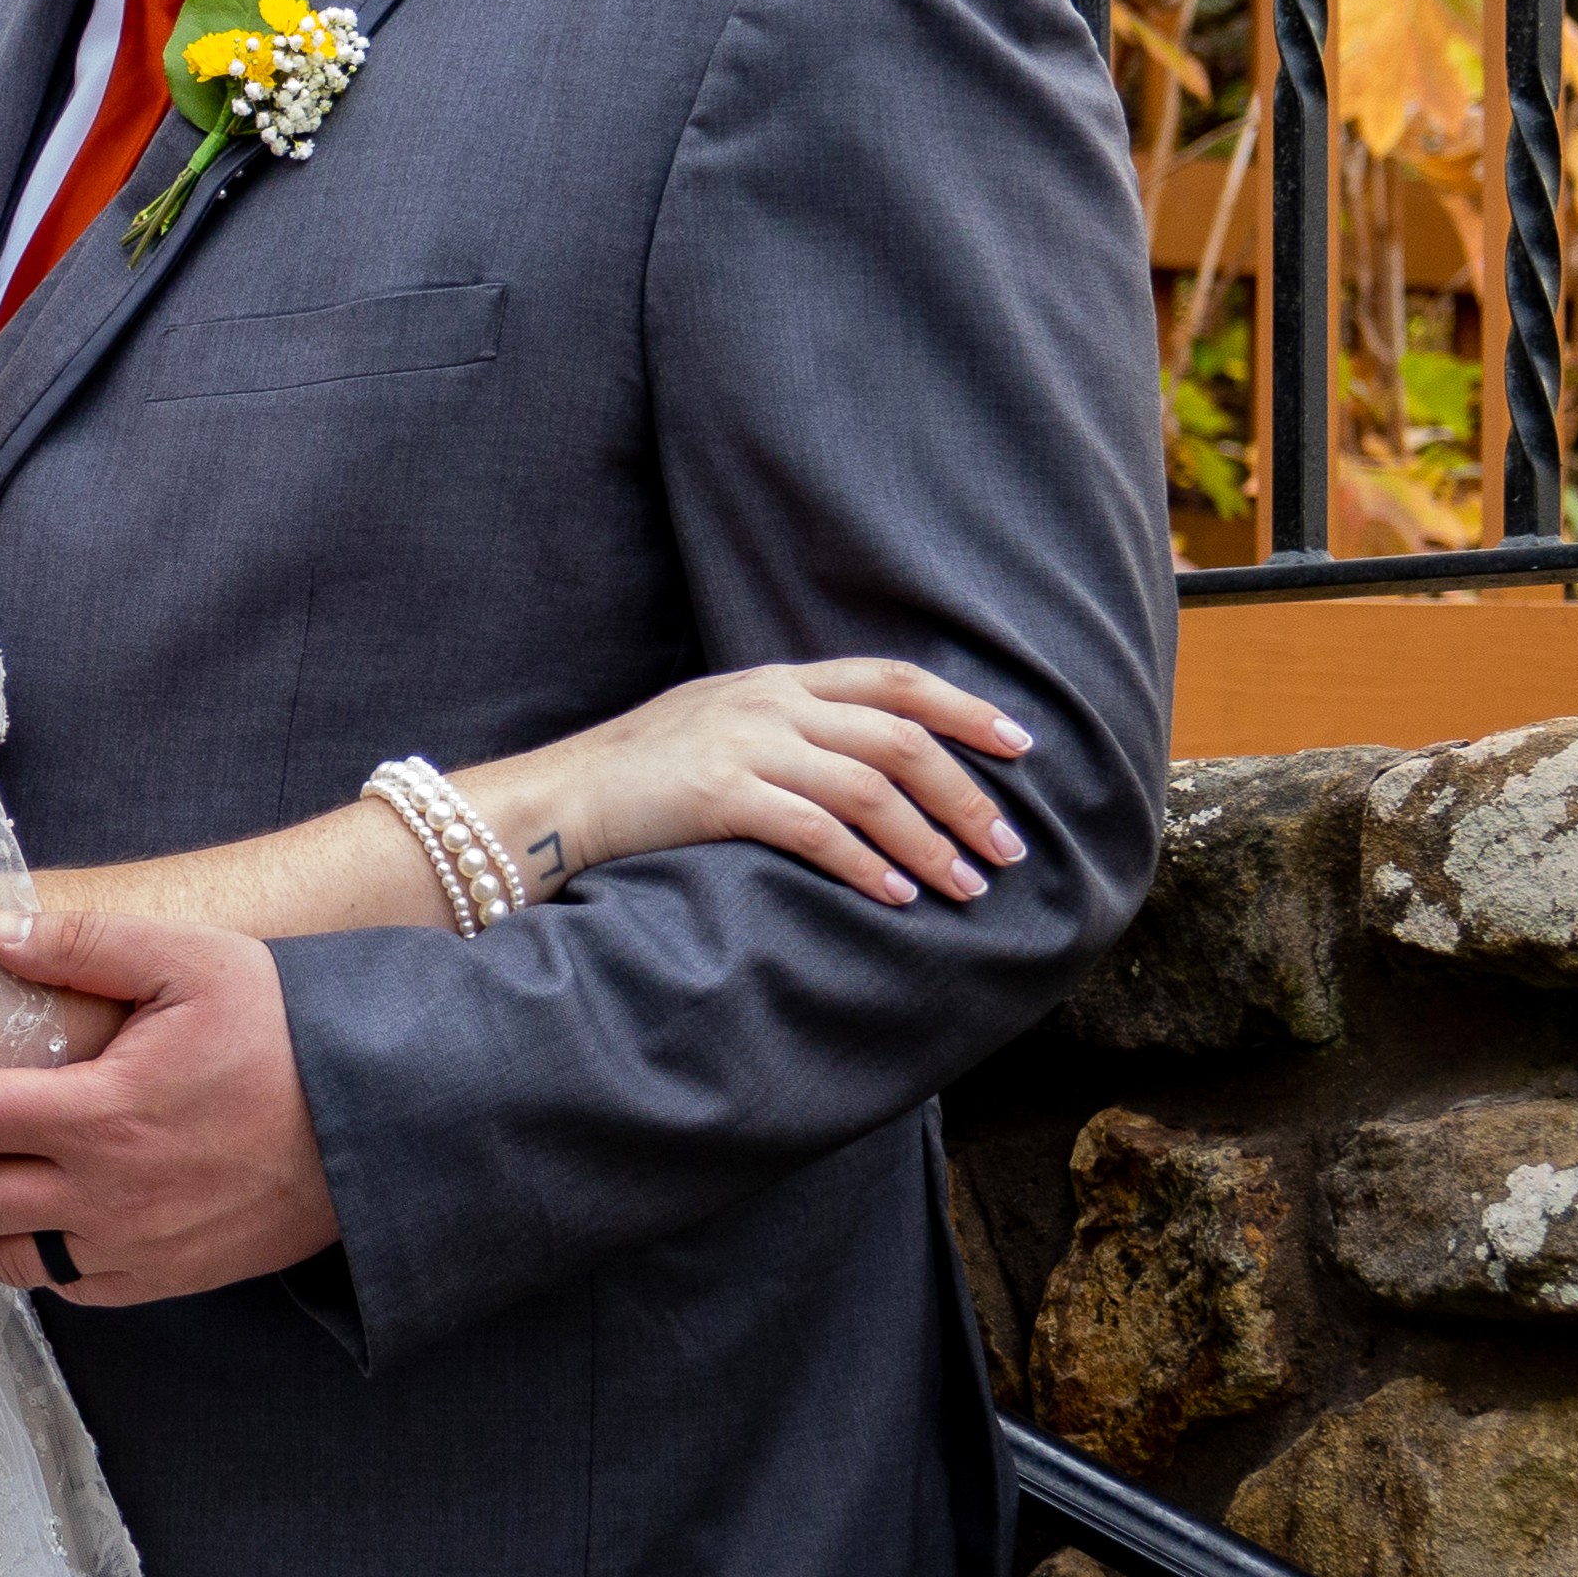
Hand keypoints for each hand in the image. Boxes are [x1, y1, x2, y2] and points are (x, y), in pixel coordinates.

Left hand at [0, 906, 341, 1303]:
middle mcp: (107, 1196)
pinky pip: (63, 1282)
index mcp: (103, 1115)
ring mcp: (134, 1248)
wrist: (382, 1126)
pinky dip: (7, 1264)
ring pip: (3, 1256)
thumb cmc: (289, 1032)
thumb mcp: (192, 959)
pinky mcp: (161, 1277)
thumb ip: (85, 942)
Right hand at [454, 657, 1032, 907]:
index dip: (965, 709)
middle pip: (898, 738)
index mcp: (776, 680)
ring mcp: (744, 745)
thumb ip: (789, 730)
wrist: (557, 799)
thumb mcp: (720, 726)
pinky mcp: (719, 795)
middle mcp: (769, 702)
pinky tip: (897, 896)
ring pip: (870, 789)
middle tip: (1008, 848)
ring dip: (929, 841)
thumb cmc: (640, 776)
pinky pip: (815, 830)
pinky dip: (866, 864)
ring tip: (967, 887)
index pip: (894, 680)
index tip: (1020, 745)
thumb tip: (867, 764)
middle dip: (965, 793)